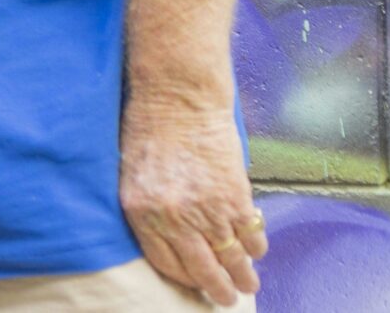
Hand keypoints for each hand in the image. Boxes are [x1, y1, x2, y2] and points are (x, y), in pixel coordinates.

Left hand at [120, 101, 266, 305]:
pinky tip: (255, 251)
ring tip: (248, 285)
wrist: (178, 97)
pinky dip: (256, 246)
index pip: (166, 263)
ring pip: (232, 258)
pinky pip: (251, 234)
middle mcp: (174, 218)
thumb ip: (149, 208)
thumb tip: (170, 237)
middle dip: (218, 290)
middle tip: (226, 300)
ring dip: (243, 276)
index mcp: (142, 213)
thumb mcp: (133, 173)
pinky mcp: (236, 197)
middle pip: (202, 270)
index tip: (194, 285)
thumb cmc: (150, 128)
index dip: (185, 278)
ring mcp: (208, 211)